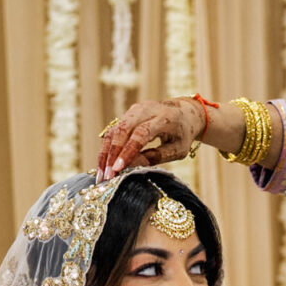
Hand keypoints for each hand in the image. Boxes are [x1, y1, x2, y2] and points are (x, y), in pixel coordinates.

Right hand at [96, 99, 213, 179]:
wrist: (184, 113)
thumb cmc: (182, 135)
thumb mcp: (178, 149)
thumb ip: (157, 157)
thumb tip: (133, 167)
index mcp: (164, 118)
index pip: (142, 133)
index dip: (128, 151)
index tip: (118, 169)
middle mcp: (147, 109)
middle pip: (123, 129)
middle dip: (112, 154)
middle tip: (107, 176)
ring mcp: (134, 110)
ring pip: (114, 131)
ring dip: (105, 153)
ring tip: (102, 175)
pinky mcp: (127, 115)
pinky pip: (113, 132)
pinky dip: (107, 149)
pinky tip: (103, 166)